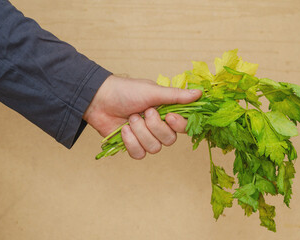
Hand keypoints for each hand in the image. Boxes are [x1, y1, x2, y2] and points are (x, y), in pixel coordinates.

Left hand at [83, 75, 201, 158]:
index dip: (178, 125)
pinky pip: (139, 154)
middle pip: (169, 140)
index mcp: (166, 112)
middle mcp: (158, 127)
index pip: (183, 127)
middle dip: (153, 126)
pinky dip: (130, 142)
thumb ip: (176, 95)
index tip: (168, 115)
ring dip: (140, 132)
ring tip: (130, 118)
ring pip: (154, 148)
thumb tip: (199, 93)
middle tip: (143, 112)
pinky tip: (123, 130)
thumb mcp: (152, 91)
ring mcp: (145, 137)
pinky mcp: (132, 146)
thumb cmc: (126, 91)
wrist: (99, 99)